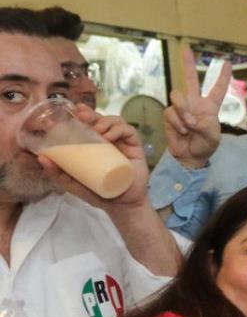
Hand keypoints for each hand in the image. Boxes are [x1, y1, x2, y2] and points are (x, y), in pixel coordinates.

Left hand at [37, 105, 151, 209]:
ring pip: (117, 121)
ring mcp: (123, 144)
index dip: (85, 113)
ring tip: (97, 131)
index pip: (90, 123)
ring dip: (106, 121)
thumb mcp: (73, 183)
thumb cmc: (98, 193)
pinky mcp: (136, 148)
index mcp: (95, 145)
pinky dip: (119, 130)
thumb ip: (57, 173)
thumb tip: (41, 158)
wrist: (121, 206)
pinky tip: (110, 137)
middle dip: (93, 114)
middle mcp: (110, 141)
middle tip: (83, 117)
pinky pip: (130, 131)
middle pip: (103, 119)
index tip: (75, 111)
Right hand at [163, 45, 228, 168]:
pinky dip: (178, 123)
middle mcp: (195, 103)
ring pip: (177, 96)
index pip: (217, 89)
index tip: (228, 63)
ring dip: (184, 111)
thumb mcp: (213, 136)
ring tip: (190, 126)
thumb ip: (205, 126)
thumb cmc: (205, 145)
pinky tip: (183, 131)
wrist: (191, 156)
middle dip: (187, 63)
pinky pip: (171, 112)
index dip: (222, 77)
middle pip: (190, 79)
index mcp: (210, 106)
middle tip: (186, 48)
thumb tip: (191, 119)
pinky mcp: (170, 115)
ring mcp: (181, 108)